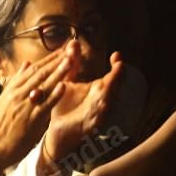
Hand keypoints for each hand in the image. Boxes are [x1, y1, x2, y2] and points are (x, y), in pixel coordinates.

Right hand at [0, 42, 75, 166]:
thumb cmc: (4, 122)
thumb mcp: (7, 98)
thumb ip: (18, 80)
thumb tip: (26, 63)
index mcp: (13, 88)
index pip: (33, 69)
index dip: (48, 58)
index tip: (61, 49)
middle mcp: (18, 94)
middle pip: (40, 73)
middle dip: (56, 60)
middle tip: (70, 49)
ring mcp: (25, 106)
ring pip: (43, 86)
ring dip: (58, 72)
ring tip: (70, 61)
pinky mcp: (31, 119)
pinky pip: (45, 105)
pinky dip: (54, 95)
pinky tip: (64, 86)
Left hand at [45, 48, 125, 165]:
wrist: (56, 132)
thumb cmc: (64, 107)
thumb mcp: (68, 81)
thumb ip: (72, 64)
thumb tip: (74, 43)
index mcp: (99, 90)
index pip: (114, 76)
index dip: (117, 66)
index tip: (116, 55)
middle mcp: (103, 101)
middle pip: (116, 87)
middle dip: (118, 77)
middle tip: (120, 66)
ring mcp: (99, 114)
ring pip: (109, 102)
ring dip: (111, 92)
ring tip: (112, 83)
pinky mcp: (91, 126)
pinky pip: (98, 117)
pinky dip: (100, 110)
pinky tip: (101, 102)